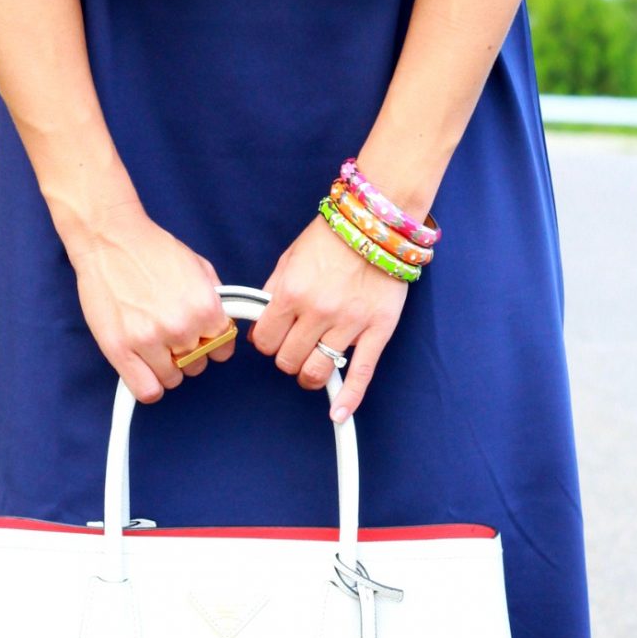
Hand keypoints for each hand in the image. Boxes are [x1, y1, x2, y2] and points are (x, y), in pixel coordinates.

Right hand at [58, 196, 235, 403]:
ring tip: (154, 344)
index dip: (211, 343)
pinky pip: (147, 391)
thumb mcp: (199, 266)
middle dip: (188, 353)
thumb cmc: (151, 249)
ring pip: (173, 380)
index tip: (200, 337)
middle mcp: (180, 327)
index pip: (223, 349)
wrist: (110, 238)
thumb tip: (223, 323)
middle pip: (198, 366)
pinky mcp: (120, 350)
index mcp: (205, 307)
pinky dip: (149, 385)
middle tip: (171, 333)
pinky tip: (144, 367)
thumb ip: (215, 299)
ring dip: (166, 367)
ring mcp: (149, 341)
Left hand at [249, 208, 410, 421]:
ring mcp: (349, 324)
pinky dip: (349, 399)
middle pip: (288, 360)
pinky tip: (339, 414)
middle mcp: (318, 311)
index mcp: (291, 292)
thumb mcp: (289, 258)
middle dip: (287, 356)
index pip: (265, 341)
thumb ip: (272, 292)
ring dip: (309, 372)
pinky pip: (361, 374)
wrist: (375, 223)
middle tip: (294, 344)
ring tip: (312, 363)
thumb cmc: (331, 239)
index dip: (266, 342)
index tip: (272, 338)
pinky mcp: (377, 330)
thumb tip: (259, 322)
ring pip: (317, 371)